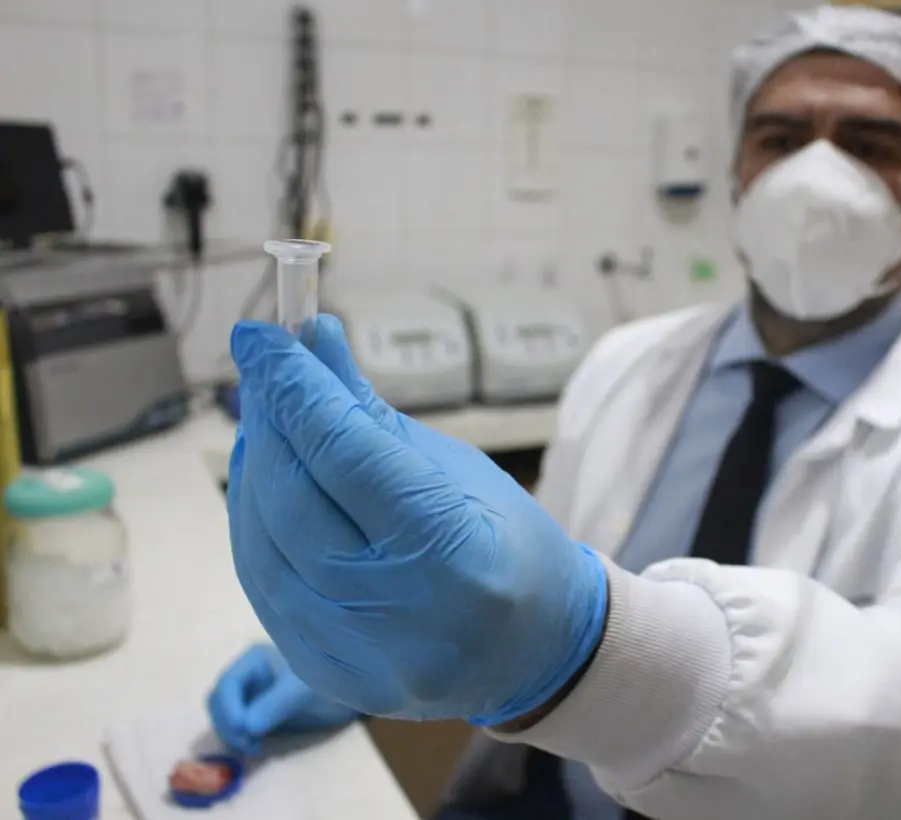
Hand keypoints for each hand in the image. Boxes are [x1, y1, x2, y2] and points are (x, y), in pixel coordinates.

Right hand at [207, 643, 358, 754]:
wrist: (349, 693)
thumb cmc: (328, 682)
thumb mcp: (303, 690)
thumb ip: (276, 704)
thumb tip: (246, 727)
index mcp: (254, 659)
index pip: (227, 684)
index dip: (229, 710)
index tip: (243, 731)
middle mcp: (247, 674)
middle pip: (219, 701)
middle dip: (228, 724)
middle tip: (248, 744)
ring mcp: (249, 694)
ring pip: (224, 716)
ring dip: (231, 734)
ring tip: (255, 747)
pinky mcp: (255, 713)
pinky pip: (236, 727)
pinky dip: (240, 738)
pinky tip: (257, 746)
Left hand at [227, 316, 606, 725]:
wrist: (534, 653)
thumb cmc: (510, 548)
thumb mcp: (460, 471)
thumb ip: (373, 417)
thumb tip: (312, 344)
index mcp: (452, 554)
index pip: (345, 454)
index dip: (295, 387)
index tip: (261, 337)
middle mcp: (397, 614)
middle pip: (291, 502)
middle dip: (269, 423)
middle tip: (264, 370)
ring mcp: (356, 656)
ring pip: (261, 547)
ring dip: (253, 474)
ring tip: (268, 425)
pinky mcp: (325, 675)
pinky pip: (265, 588)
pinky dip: (257, 528)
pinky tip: (269, 489)